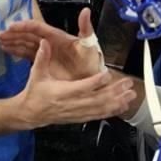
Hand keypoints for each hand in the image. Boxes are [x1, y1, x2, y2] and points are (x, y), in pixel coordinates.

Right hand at [0, 8, 102, 78]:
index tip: (11, 26)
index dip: (25, 26)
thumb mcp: (89, 45)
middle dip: (14, 34)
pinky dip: (16, 51)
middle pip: (29, 35)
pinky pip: (27, 54)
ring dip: (13, 41)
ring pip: (26, 43)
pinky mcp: (44, 61)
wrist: (91, 81)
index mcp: (59, 37)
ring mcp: (47, 52)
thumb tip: (85, 11)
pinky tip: (7, 50)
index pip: (39, 28)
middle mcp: (51, 42)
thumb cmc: (91, 62)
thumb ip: (86, 28)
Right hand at [15, 39, 135, 127]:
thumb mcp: (36, 74)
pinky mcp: (79, 117)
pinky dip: (111, 112)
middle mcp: (71, 104)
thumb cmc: (35, 92)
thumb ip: (41, 58)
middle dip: (113, 92)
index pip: (81, 87)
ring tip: (130, 95)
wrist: (30, 113)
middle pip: (96, 99)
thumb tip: (45, 42)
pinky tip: (122, 107)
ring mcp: (76, 112)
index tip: (107, 75)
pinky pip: (97, 115)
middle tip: (127, 84)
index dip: (94, 82)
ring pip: (99, 109)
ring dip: (116, 102)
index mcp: (61, 92)